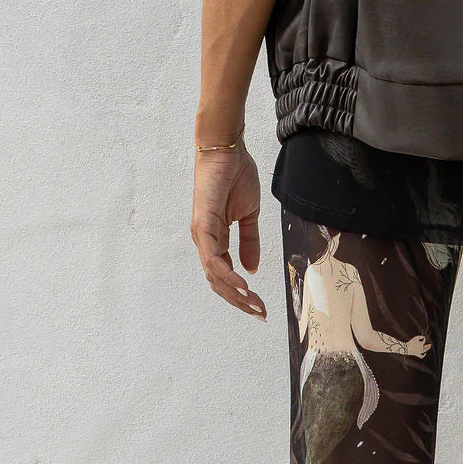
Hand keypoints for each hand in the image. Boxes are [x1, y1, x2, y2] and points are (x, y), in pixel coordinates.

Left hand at [190, 141, 267, 320]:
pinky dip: (227, 274)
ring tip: (254, 304)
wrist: (227, 150)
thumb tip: (251, 268)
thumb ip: (249, 240)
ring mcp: (202, 234)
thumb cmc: (236, 176)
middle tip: (260, 313)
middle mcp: (205, 241)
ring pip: (215, 274)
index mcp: (215, 239)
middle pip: (218, 282)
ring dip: (235, 293)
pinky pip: (213, 257)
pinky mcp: (203, 225)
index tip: (260, 306)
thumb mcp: (249, 213)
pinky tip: (243, 285)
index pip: (225, 275)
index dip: (241, 293)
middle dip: (239, 301)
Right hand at [404, 334, 431, 357]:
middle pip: (426, 347)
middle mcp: (421, 348)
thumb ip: (420, 337)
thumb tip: (424, 338)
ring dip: (427, 349)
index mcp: (421, 344)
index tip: (423, 338)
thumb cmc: (411, 342)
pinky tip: (425, 353)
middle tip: (430, 345)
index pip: (424, 341)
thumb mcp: (416, 338)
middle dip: (428, 346)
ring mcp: (419, 352)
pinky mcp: (417, 354)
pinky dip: (423, 355)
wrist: (406, 348)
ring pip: (425, 351)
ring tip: (429, 348)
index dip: (424, 339)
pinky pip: (421, 356)